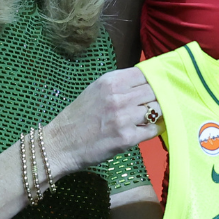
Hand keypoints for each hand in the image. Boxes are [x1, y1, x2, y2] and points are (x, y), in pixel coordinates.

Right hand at [44, 68, 161, 173]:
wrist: (60, 144)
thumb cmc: (78, 117)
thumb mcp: (95, 90)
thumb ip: (119, 84)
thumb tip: (146, 82)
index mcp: (110, 82)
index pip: (146, 74)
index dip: (153, 80)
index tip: (155, 86)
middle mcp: (118, 97)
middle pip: (155, 91)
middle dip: (158, 97)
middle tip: (154, 104)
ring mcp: (123, 118)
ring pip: (157, 109)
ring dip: (157, 114)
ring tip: (150, 118)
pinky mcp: (127, 138)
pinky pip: (153, 129)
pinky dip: (154, 129)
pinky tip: (147, 129)